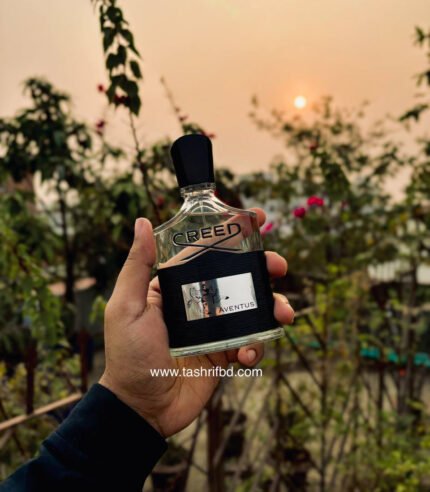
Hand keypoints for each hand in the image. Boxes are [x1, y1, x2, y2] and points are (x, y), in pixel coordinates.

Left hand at [99, 209, 293, 436]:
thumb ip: (136, 266)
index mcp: (177, 287)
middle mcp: (199, 303)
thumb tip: (143, 222)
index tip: (257, 218)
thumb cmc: (128, 355)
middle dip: (264, 268)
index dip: (233, 234)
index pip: (208, 252)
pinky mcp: (225, 353)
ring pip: (253, 308)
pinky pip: (251, 343)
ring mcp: (215, 328)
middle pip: (239, 277)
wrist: (142, 407)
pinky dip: (256, 346)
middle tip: (279, 266)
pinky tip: (246, 354)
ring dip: (273, 306)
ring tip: (283, 313)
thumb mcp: (126, 306)